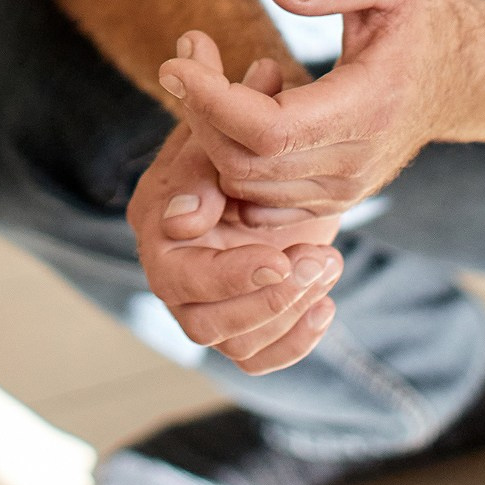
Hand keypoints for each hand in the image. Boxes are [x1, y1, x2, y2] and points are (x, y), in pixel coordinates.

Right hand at [129, 119, 345, 374]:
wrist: (279, 140)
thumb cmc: (244, 127)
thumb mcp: (220, 135)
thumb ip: (198, 172)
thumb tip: (182, 220)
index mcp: (154, 222)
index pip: (175, 276)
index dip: (228, 277)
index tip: (281, 259)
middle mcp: (174, 270)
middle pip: (203, 323)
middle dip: (267, 300)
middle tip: (319, 260)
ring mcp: (207, 300)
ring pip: (237, 344)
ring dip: (291, 312)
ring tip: (330, 262)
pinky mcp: (242, 319)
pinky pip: (259, 356)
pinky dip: (296, 340)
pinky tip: (326, 304)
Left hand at [160, 0, 479, 219]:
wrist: (463, 79)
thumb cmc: (423, 18)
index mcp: (367, 110)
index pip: (267, 129)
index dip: (210, 100)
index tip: (177, 61)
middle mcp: (354, 164)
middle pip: (243, 161)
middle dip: (198, 110)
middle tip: (183, 56)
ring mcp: (343, 190)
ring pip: (244, 183)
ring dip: (208, 132)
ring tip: (202, 73)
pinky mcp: (330, 199)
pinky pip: (256, 198)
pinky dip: (228, 159)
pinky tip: (228, 109)